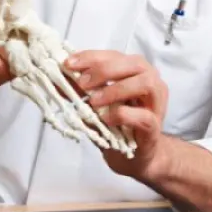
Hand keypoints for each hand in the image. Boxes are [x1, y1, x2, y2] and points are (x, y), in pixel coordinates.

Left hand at [63, 50, 168, 180]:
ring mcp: (156, 103)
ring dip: (116, 89)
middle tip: (83, 83)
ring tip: (94, 101)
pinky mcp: (155, 126)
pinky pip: (143, 116)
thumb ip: (79, 90)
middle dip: (105, 70)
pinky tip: (106, 119)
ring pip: (145, 83)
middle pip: (135, 63)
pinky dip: (122, 115)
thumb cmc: (117, 125)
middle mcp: (150, 81)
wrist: (136, 156)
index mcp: (135, 71)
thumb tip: (56, 78)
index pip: (115, 55)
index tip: (69, 64)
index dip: (92, 57)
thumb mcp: (94, 104)